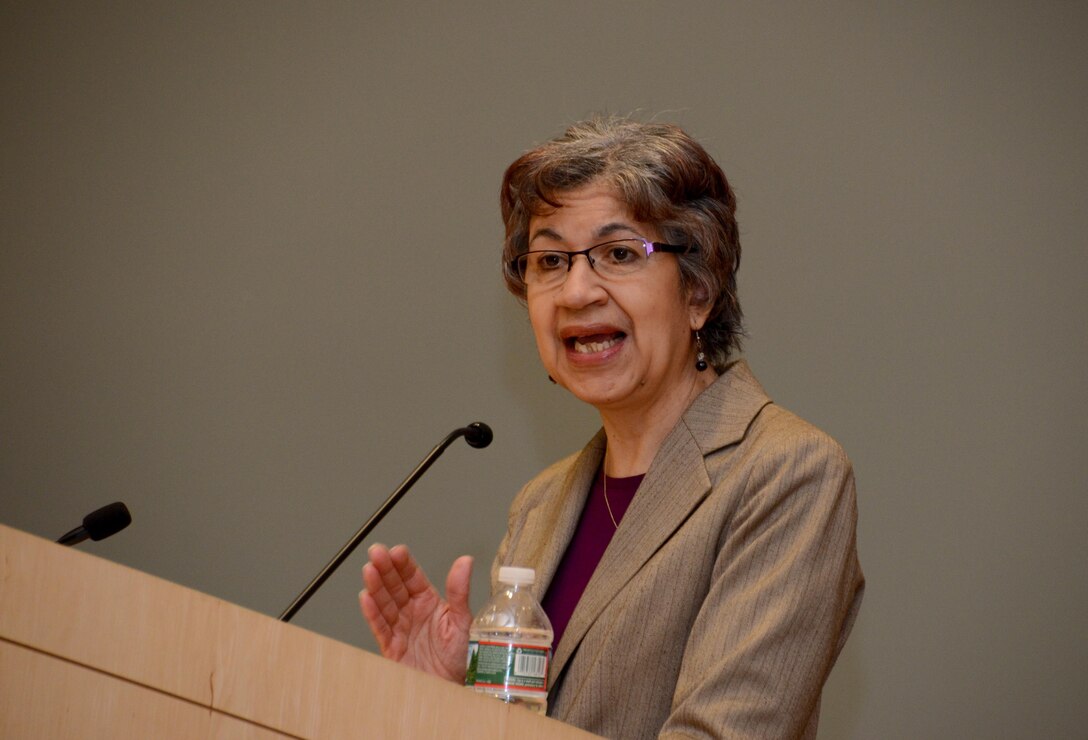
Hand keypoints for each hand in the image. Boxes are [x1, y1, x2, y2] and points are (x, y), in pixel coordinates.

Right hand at [359, 543, 473, 681]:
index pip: (413, 577)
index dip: (404, 563)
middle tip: (377, 552)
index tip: (398, 551)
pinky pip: (380, 627)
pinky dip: (372, 613)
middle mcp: (411, 611)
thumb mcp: (463, 620)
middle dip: (385, 568)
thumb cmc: (459, 656)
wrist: (451, 688)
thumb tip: (465, 561)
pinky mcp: (391, 646)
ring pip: (384, 603)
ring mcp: (400, 627)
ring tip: (369, 570)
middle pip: (394, 586)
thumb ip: (459, 591)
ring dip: (376, 586)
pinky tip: (366, 597)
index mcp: (428, 601)